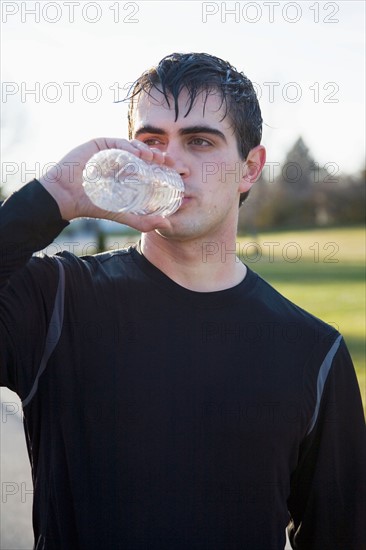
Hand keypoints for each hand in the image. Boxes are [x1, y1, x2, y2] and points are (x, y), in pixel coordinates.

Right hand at [38, 137, 173, 232]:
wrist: (67, 197)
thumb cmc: (92, 205)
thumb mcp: (122, 214)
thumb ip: (142, 221)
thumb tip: (167, 224)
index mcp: (126, 175)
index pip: (149, 167)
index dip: (163, 166)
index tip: (177, 169)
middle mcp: (120, 162)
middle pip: (144, 155)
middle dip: (158, 156)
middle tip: (169, 161)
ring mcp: (110, 152)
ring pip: (133, 147)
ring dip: (146, 150)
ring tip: (154, 157)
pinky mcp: (99, 145)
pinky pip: (118, 142)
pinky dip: (129, 146)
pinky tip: (138, 154)